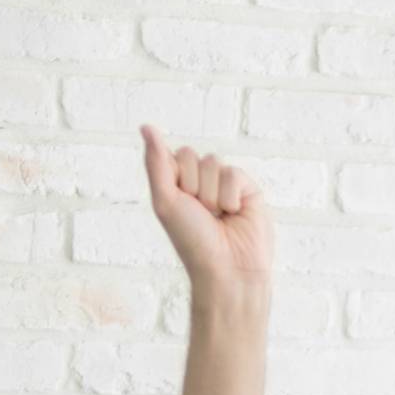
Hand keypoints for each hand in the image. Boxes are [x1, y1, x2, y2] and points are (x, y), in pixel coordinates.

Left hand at [144, 125, 273, 305]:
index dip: (174, 178)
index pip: (171, 156)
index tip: (179, 203)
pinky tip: (234, 215)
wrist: (227, 269)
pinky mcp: (248, 189)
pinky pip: (234, 173)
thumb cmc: (193, 242)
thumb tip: (146, 125)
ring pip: (213, 162)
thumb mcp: (165, 201)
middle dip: (191, 186)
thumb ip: (156, 163)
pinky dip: (230, 197)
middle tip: (200, 214)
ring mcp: (225, 184)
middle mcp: (201, 181)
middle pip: (190, 155)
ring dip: (211, 195)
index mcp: (178, 184)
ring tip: (218, 217)